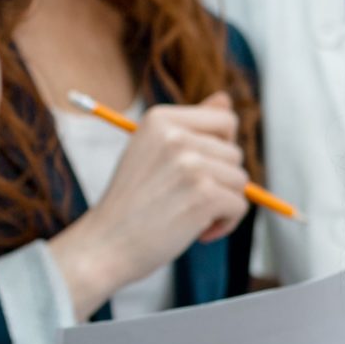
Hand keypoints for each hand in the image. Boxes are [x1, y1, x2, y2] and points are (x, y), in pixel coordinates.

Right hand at [50, 93, 250, 315]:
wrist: (105, 245)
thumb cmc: (131, 204)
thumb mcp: (153, 152)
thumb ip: (190, 125)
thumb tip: (225, 98)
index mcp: (161, 119)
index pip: (224, 119)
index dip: (221, 148)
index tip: (197, 170)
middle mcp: (175, 136)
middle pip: (234, 153)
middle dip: (220, 181)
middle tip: (186, 200)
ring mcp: (190, 164)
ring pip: (239, 180)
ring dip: (222, 204)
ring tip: (190, 216)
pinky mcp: (204, 195)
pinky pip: (239, 205)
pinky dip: (225, 223)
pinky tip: (198, 232)